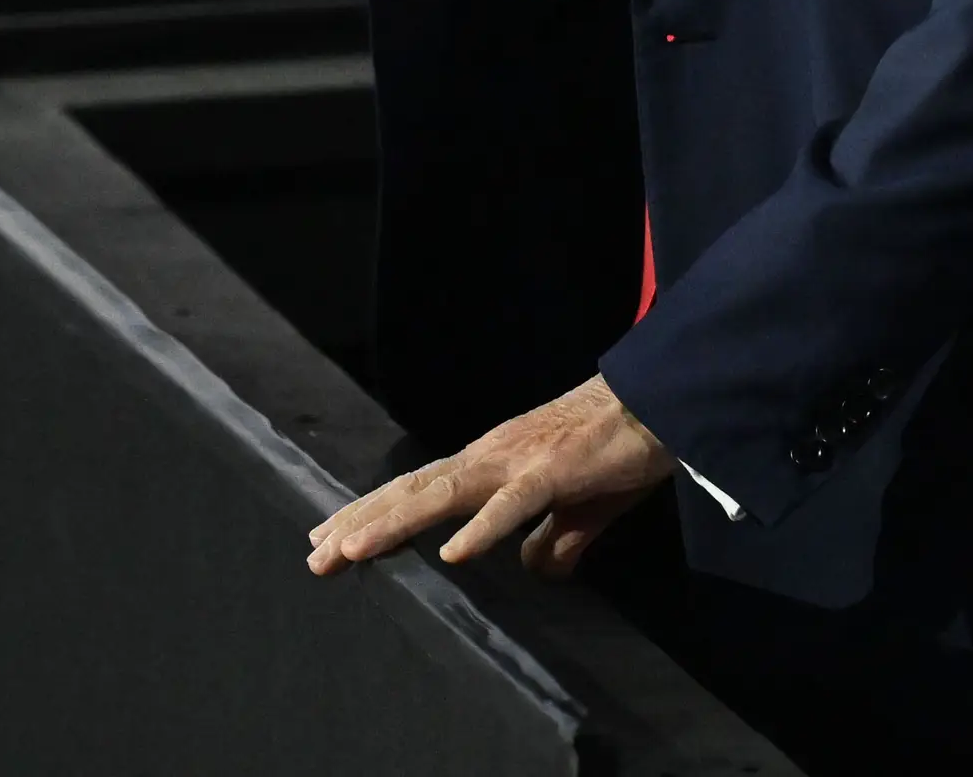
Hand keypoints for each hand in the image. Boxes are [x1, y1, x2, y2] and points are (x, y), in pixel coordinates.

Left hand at [305, 373, 675, 581]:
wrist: (657, 402)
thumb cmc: (617, 451)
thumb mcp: (580, 512)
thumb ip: (554, 542)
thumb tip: (536, 571)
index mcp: (491, 465)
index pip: (419, 492)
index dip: (374, 516)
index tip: (331, 540)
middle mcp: (489, 457)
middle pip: (413, 493)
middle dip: (362, 523)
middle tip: (315, 556)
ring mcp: (516, 461)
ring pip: (442, 495)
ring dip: (394, 524)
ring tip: (352, 551)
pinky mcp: (552, 473)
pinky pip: (511, 506)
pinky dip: (481, 529)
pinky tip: (453, 554)